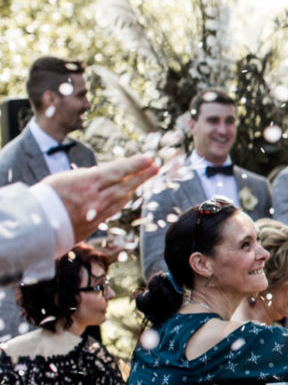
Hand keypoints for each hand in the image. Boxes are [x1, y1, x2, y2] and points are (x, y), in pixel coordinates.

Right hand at [43, 156, 157, 242]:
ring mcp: (96, 212)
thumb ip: (87, 176)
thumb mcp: (65, 178)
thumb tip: (104, 174)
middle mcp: (95, 198)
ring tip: (145, 178)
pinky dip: (121, 201)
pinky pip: (113, 210)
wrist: (34, 224)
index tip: (149, 159)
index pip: (117, 171)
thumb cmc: (45, 197)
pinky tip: (127, 195)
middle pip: (124, 185)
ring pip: (121, 198)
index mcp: (87, 183)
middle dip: (142, 176)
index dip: (135, 165)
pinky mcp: (94, 224)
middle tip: (156, 168)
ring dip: (134, 187)